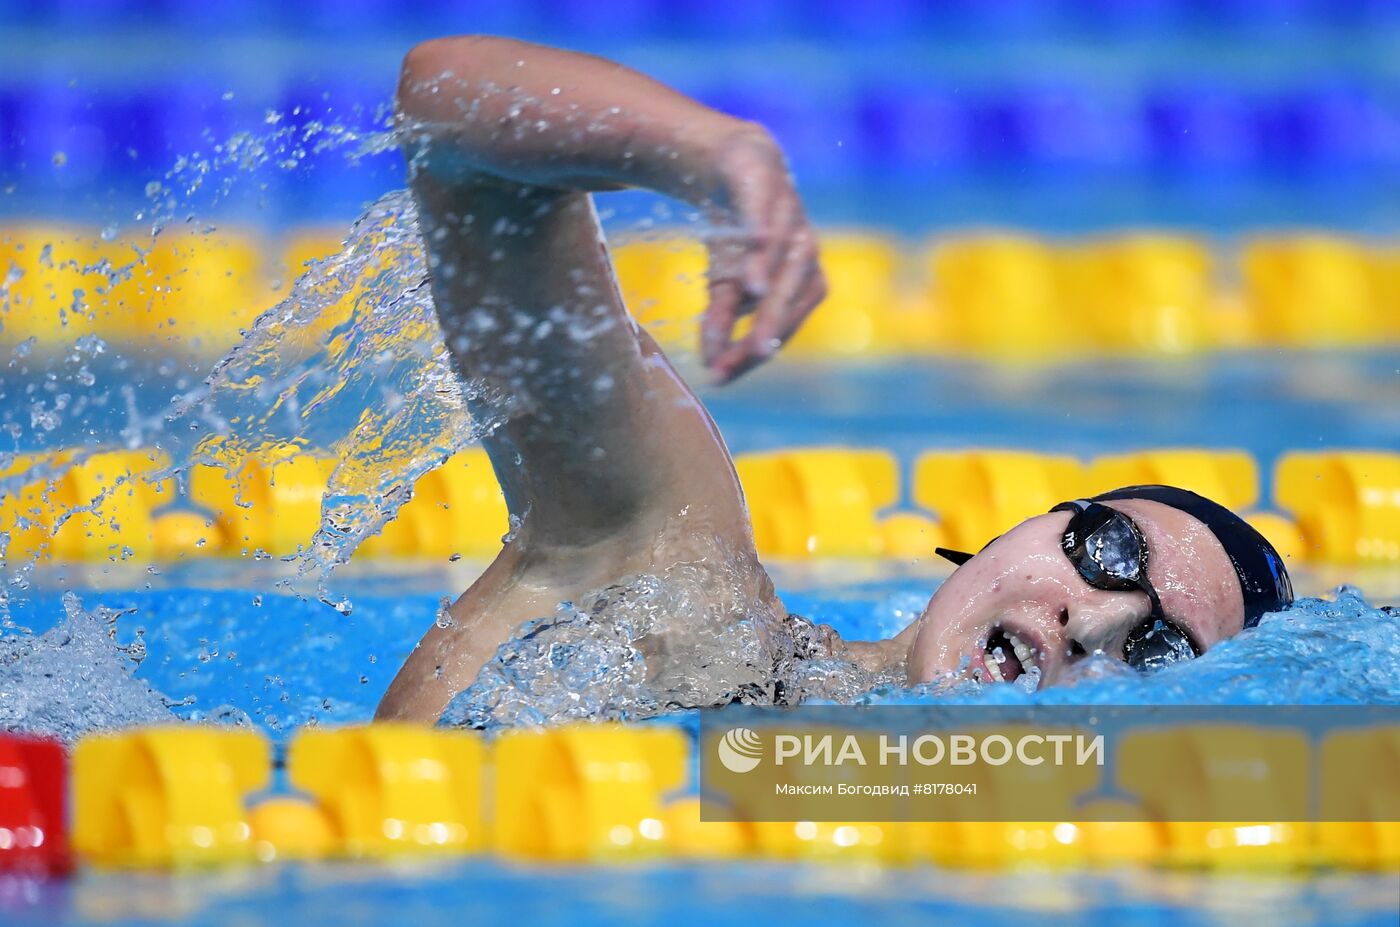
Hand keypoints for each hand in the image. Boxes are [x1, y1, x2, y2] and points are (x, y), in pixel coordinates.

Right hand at [701, 129, 826, 383]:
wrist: (735, 168)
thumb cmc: (738, 237)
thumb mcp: (724, 281)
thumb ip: (722, 319)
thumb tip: (710, 363)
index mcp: (802, 285)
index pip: (781, 328)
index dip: (752, 353)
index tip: (721, 376)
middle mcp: (804, 255)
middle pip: (790, 299)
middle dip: (764, 329)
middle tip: (738, 358)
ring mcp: (790, 219)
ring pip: (784, 258)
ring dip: (768, 281)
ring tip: (750, 304)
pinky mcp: (767, 188)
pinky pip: (766, 215)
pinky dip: (762, 236)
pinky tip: (755, 252)